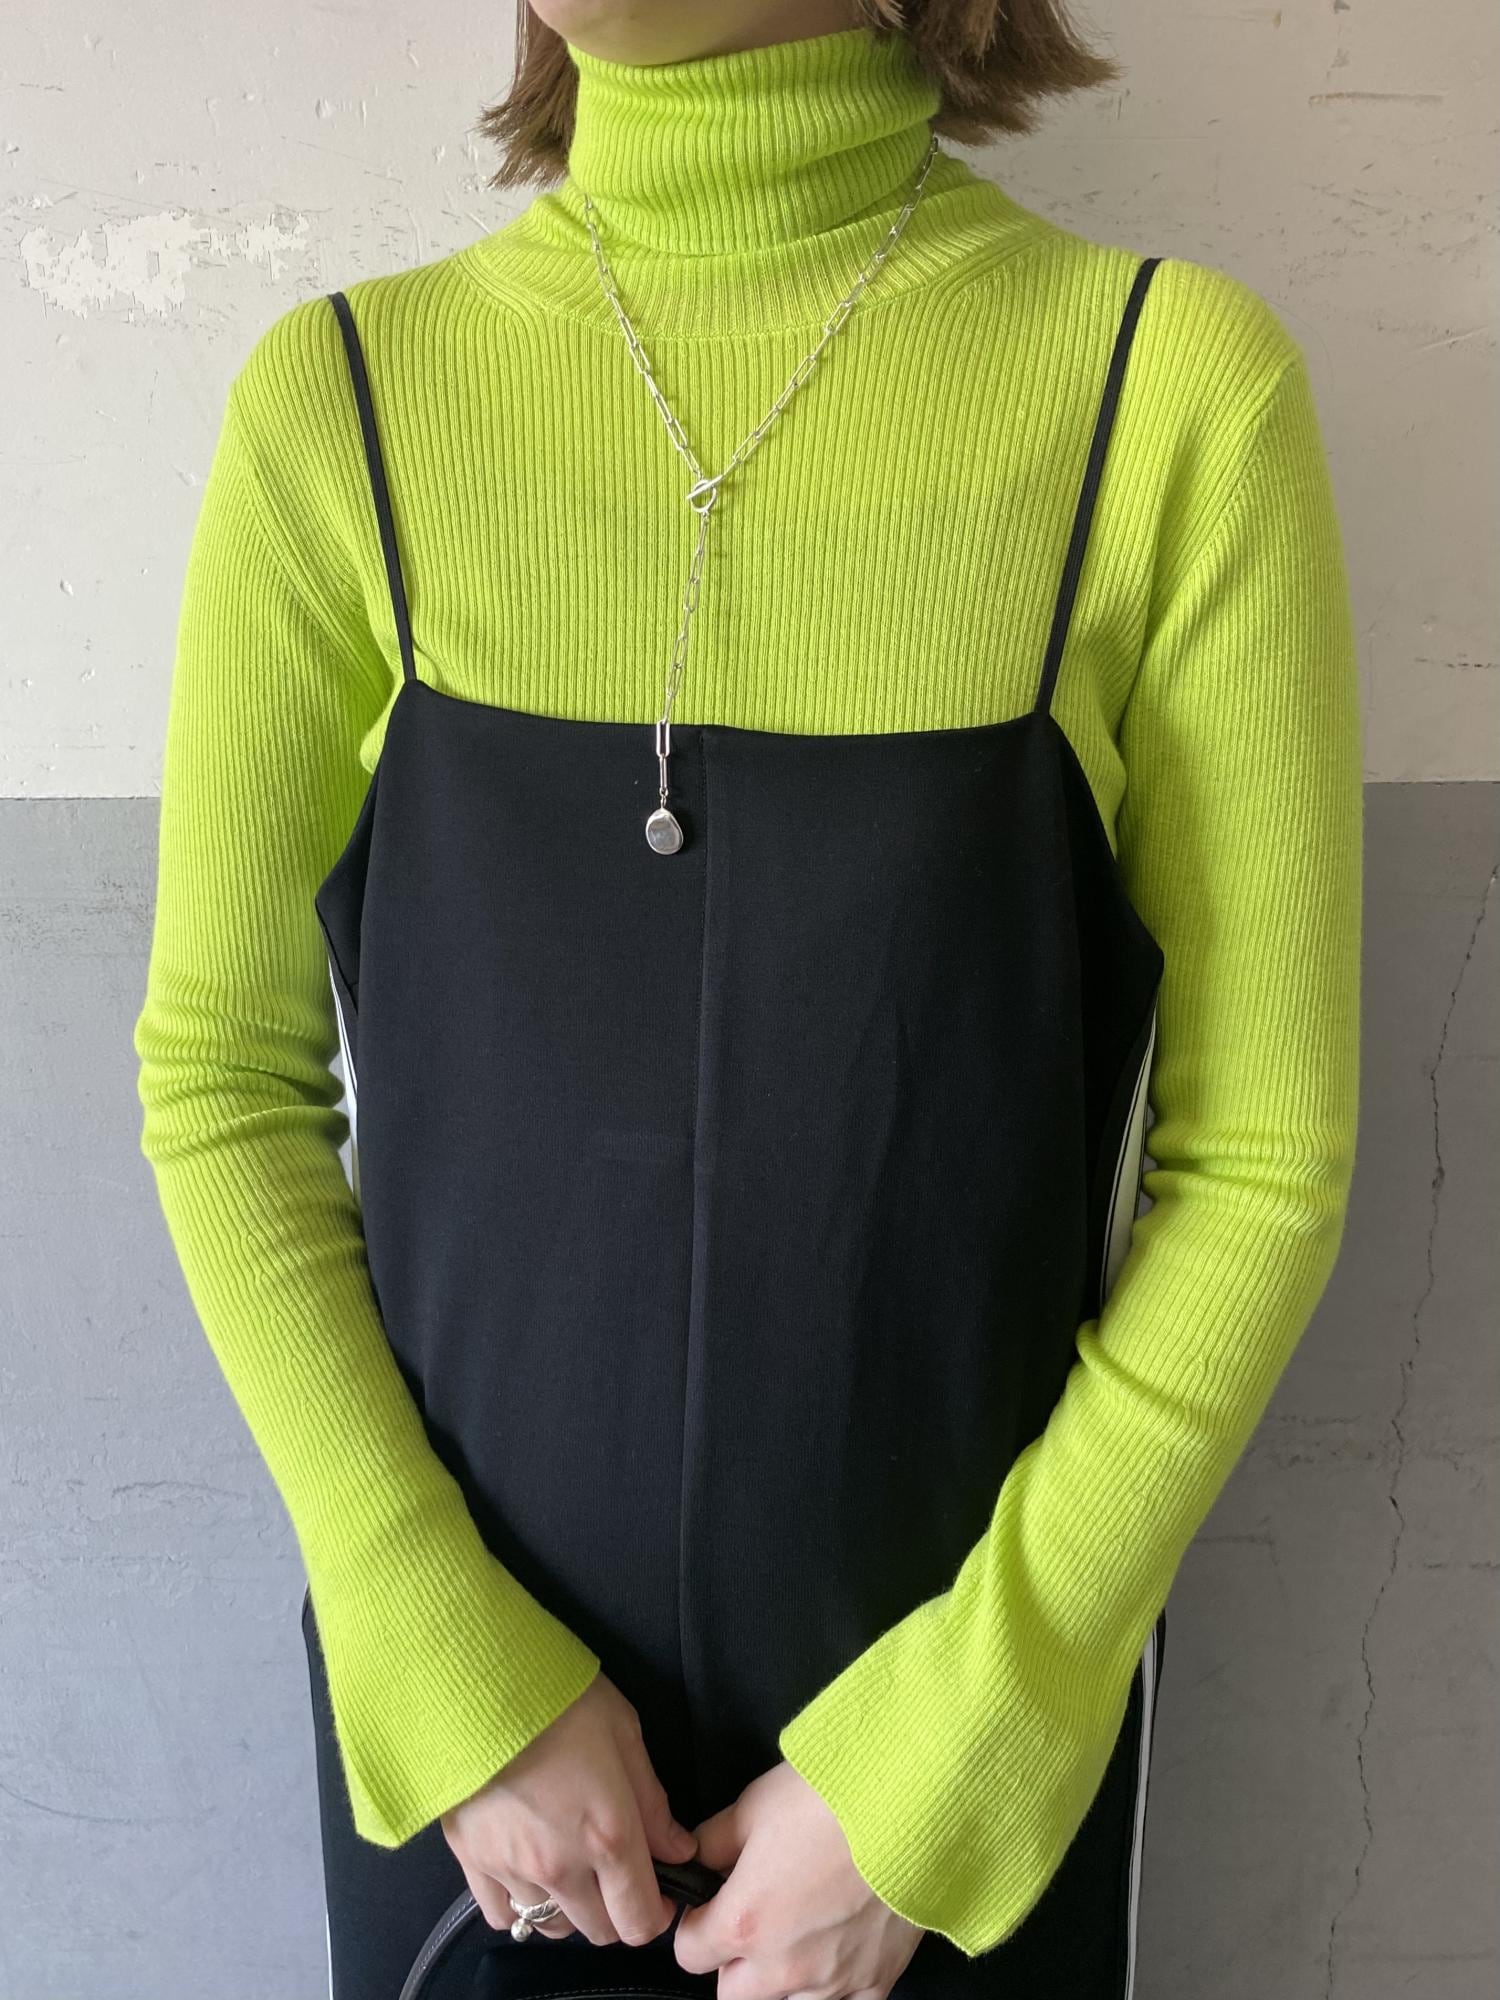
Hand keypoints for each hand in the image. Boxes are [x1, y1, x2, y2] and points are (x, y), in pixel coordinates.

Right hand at [440, 1671, 699, 1947]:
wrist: (478, 1682)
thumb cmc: (559, 1697)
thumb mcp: (623, 1732)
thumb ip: (652, 1801)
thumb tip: (676, 1849)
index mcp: (608, 1836)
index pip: (640, 1920)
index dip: (655, 1912)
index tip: (657, 1889)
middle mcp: (562, 1868)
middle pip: (599, 1932)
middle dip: (615, 1911)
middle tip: (614, 1872)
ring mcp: (512, 1870)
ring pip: (551, 1927)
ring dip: (569, 1910)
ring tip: (570, 1868)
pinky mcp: (472, 1862)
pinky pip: (501, 1914)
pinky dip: (518, 1904)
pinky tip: (526, 1871)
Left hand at [672, 1760, 924, 1999]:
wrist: (910, 1802)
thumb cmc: (831, 1797)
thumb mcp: (754, 1804)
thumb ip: (714, 1841)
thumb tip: (695, 1857)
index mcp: (743, 1924)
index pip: (689, 1952)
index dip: (696, 1922)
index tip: (709, 1903)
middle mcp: (783, 1968)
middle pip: (732, 1993)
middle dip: (733, 1960)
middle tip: (753, 1917)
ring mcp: (833, 1981)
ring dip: (780, 1980)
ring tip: (797, 1934)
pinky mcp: (877, 1981)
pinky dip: (834, 1989)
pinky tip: (835, 1956)